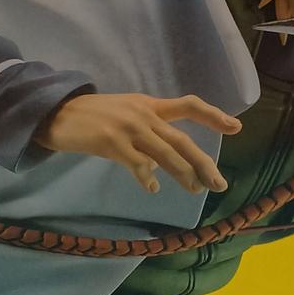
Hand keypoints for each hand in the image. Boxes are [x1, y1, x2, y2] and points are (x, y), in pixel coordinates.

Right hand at [33, 93, 242, 194]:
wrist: (58, 113)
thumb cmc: (93, 116)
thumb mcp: (125, 113)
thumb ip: (148, 132)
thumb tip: (161, 166)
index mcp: (149, 104)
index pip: (188, 105)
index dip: (213, 115)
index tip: (236, 127)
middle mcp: (144, 114)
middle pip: (182, 140)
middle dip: (204, 163)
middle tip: (219, 183)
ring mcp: (128, 128)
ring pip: (166, 154)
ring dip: (183, 174)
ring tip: (195, 190)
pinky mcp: (112, 143)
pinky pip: (138, 165)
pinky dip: (148, 178)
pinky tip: (153, 188)